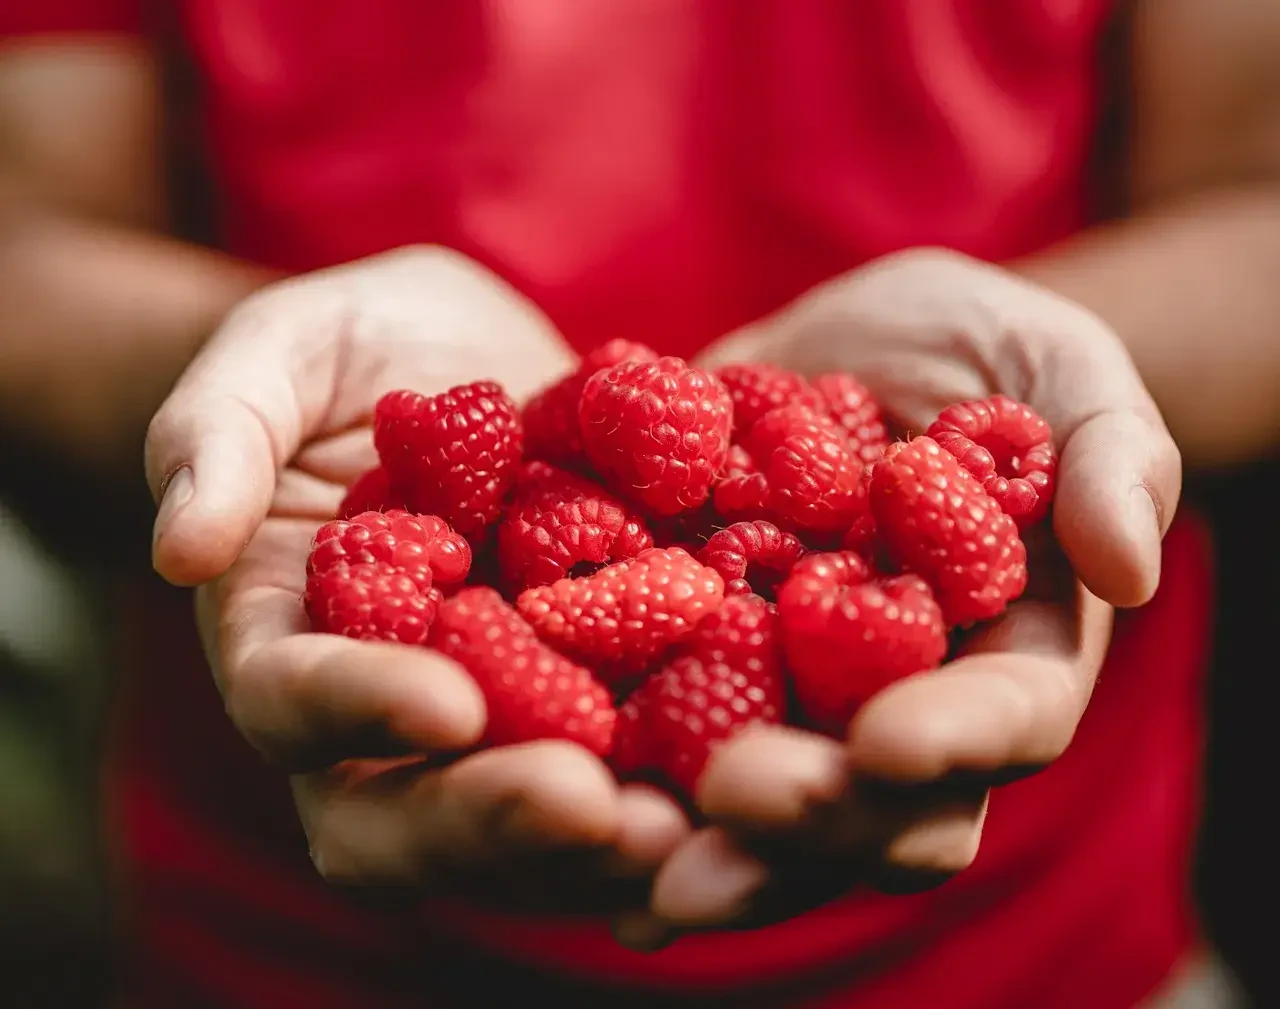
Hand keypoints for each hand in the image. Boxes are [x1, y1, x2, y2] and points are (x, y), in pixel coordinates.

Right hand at [145, 246, 689, 910]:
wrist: (471, 364)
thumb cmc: (353, 350)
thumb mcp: (277, 355)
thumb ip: (217, 429)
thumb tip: (184, 546)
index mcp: (293, 638)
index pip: (296, 705)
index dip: (358, 713)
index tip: (448, 704)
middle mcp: (389, 709)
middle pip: (410, 815)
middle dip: (498, 822)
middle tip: (601, 815)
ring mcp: (503, 713)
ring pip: (531, 819)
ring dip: (607, 844)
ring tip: (695, 826)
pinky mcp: (600, 692)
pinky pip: (634, 759)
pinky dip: (687, 783)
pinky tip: (757, 777)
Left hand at [615, 248, 1180, 945]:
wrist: (846, 344)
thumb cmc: (979, 353)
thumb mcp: (1060, 371)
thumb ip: (1109, 456)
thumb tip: (1125, 564)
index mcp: (1005, 652)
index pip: (1005, 718)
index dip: (954, 739)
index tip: (888, 740)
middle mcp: (898, 702)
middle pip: (874, 801)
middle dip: (811, 815)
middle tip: (735, 803)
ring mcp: (792, 694)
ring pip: (766, 802)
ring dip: (710, 840)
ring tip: (641, 860)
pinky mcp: (699, 662)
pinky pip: (659, 727)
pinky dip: (618, 769)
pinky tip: (561, 797)